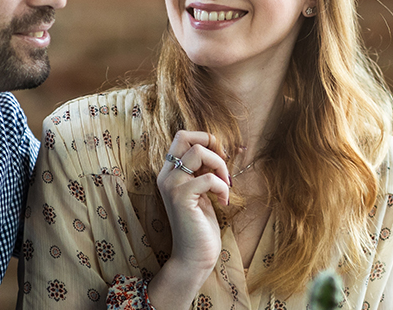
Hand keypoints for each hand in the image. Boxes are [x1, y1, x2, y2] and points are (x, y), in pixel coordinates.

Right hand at [148, 131, 229, 306]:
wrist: (193, 256)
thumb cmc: (201, 225)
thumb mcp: (202, 191)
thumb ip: (202, 171)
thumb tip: (217, 148)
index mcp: (170, 172)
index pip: (182, 137)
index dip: (206, 140)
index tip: (220, 159)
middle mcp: (166, 175)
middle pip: (184, 136)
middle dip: (211, 144)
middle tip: (222, 167)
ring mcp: (171, 186)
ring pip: (198, 151)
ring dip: (220, 166)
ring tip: (225, 186)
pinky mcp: (181, 198)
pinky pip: (208, 178)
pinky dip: (222, 188)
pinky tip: (223, 203)